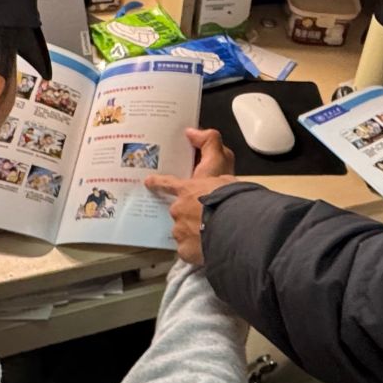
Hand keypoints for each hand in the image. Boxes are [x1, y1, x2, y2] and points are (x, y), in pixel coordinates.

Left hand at [145, 128, 236, 265]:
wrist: (235, 226)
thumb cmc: (230, 196)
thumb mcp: (222, 164)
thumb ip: (209, 145)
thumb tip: (191, 131)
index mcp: (187, 190)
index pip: (168, 183)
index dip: (158, 183)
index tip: (148, 182)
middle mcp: (178, 210)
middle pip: (179, 212)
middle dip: (190, 215)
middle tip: (206, 219)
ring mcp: (179, 231)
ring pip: (183, 232)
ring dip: (194, 234)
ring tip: (212, 236)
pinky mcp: (185, 251)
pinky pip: (189, 251)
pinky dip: (196, 251)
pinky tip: (208, 249)